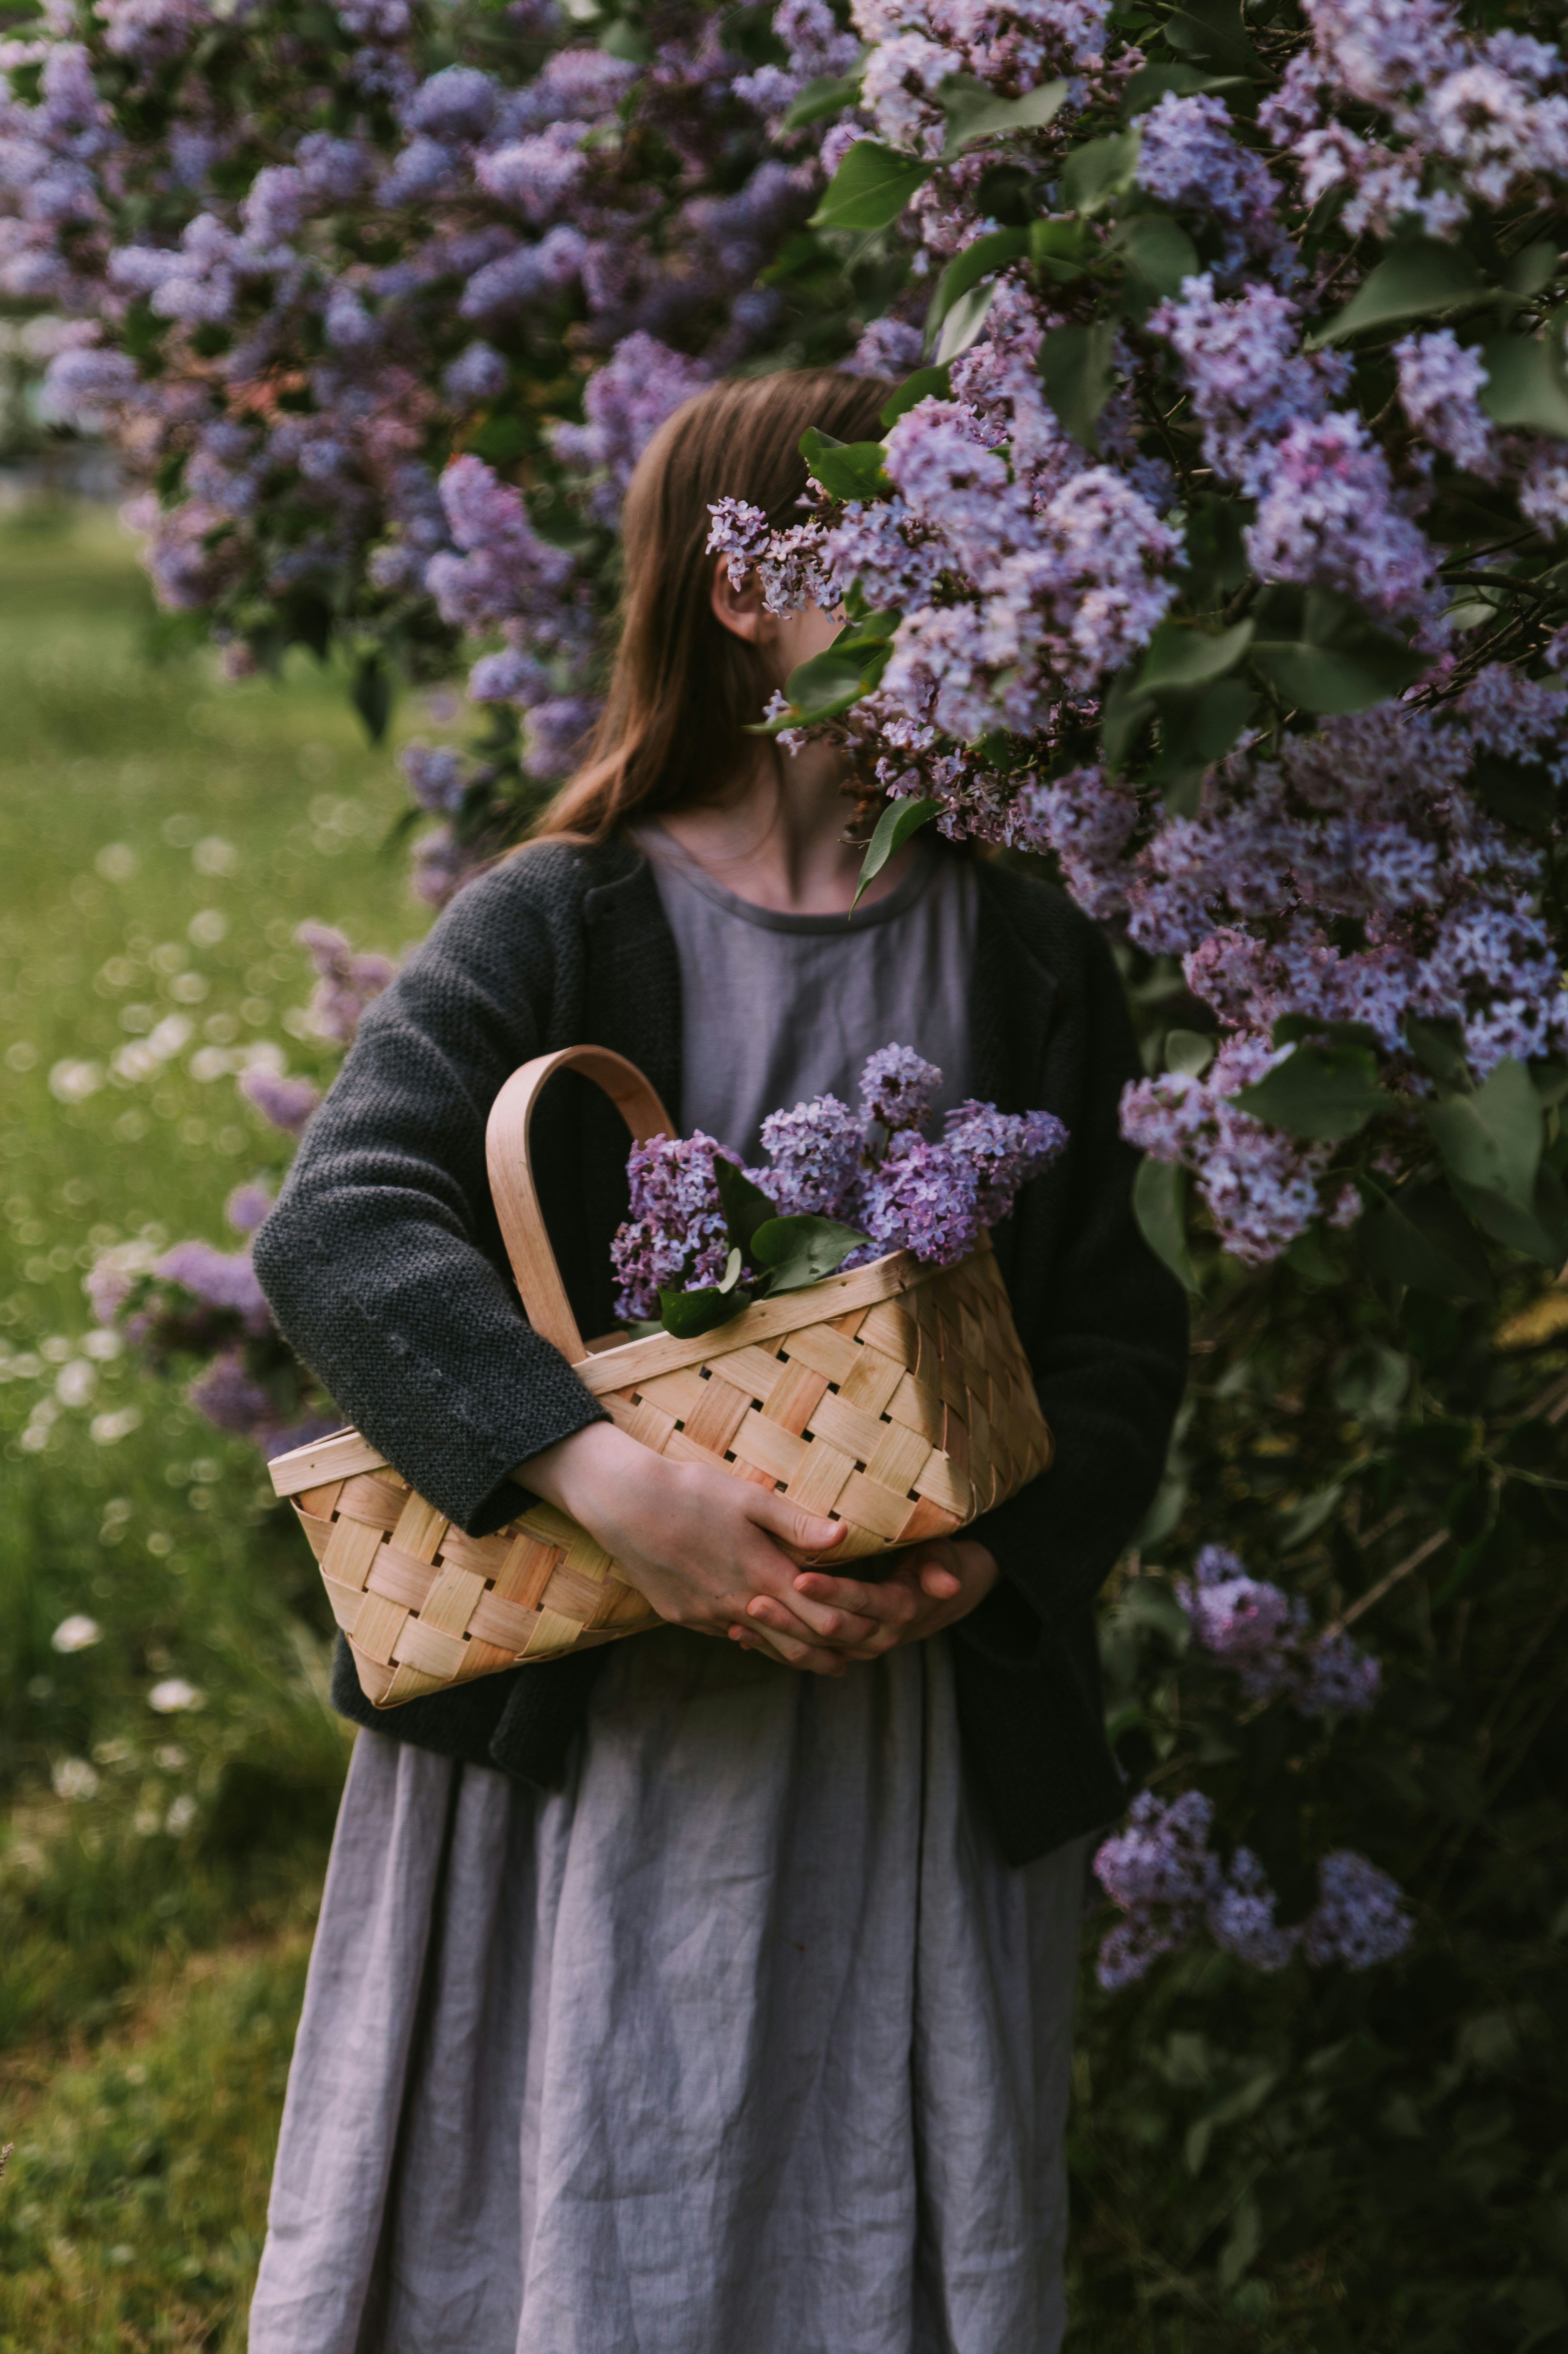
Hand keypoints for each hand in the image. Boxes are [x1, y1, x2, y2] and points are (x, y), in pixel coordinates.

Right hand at [515, 1423, 870, 1674]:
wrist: (623, 1503)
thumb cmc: (691, 1491)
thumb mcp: (749, 1498)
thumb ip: (797, 1524)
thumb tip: (845, 1536)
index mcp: (762, 1574)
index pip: (818, 1619)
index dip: (847, 1633)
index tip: (869, 1638)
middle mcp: (736, 1604)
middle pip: (792, 1644)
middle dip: (824, 1655)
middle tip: (849, 1662)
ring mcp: (705, 1615)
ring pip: (758, 1644)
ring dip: (787, 1651)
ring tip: (814, 1657)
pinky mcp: (679, 1615)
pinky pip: (724, 1633)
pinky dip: (748, 1636)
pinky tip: (758, 1631)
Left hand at [734, 1537, 999, 1662]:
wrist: (935, 1601)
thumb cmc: (934, 1563)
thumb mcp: (943, 1558)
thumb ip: (940, 1569)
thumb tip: (948, 1585)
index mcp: (898, 1609)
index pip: (861, 1602)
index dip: (832, 1592)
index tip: (800, 1578)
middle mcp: (877, 1636)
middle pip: (830, 1631)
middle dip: (792, 1618)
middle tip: (755, 1602)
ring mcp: (857, 1647)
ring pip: (813, 1648)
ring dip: (775, 1637)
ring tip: (739, 1621)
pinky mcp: (840, 1650)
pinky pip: (806, 1653)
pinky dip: (774, 1646)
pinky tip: (741, 1636)